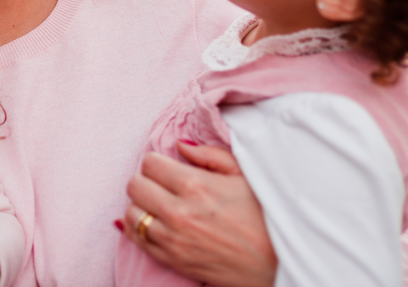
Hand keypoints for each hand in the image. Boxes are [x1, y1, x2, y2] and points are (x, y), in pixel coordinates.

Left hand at [119, 142, 276, 286]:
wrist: (276, 263)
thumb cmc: (263, 216)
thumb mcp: (242, 175)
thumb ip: (208, 155)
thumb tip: (180, 145)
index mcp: (195, 185)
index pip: (149, 163)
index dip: (159, 162)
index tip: (169, 168)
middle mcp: (178, 212)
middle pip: (135, 186)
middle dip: (147, 181)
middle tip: (162, 185)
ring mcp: (172, 240)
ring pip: (131, 214)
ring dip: (142, 206)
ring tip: (160, 206)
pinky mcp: (172, 261)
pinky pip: (137, 240)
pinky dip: (140, 229)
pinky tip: (156, 224)